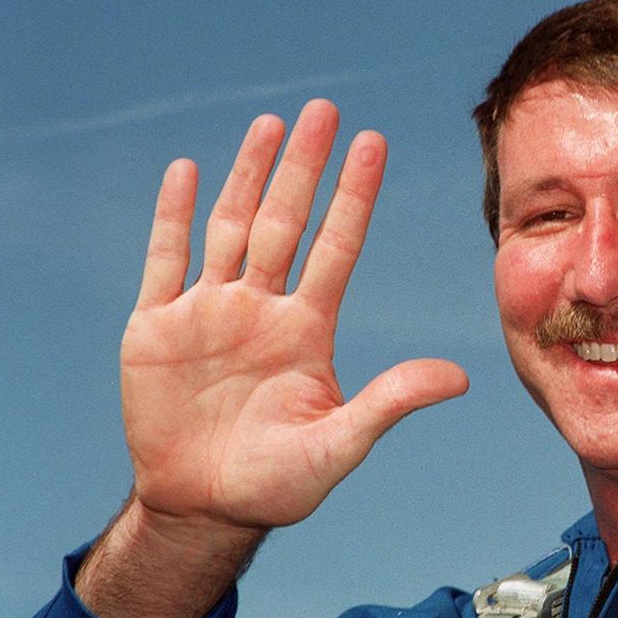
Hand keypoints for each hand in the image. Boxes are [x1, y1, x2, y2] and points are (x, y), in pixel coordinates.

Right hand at [120, 99, 467, 531]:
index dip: (354, 196)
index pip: (337, 247)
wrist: (203, 507)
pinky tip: (186, 169)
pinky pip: (165, 260)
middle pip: (285, 222)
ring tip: (270, 124)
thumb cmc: (277, 483)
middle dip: (304, 166)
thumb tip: (461, 377)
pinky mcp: (156, 327)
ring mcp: (209, 312)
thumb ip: (391, 402)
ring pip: (230, 227)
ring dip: (248, 176)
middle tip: (324, 110)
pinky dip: (172, 216)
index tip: (373, 144)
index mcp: (306, 329)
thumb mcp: (339, 444)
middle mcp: (262, 308)